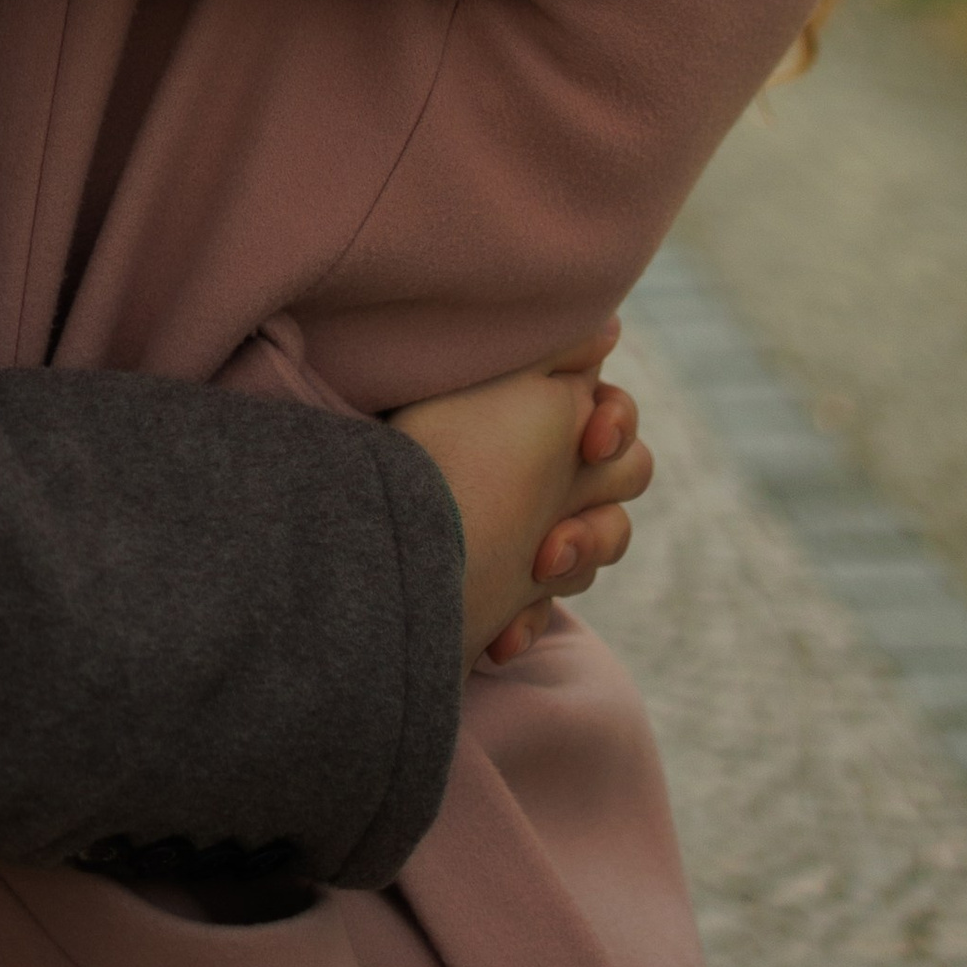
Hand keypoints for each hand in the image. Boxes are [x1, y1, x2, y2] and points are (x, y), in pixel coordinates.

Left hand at [387, 323, 652, 672]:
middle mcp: (548, 473)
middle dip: (600, 522)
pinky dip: (525, 622)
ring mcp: (528, 531)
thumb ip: (552, 350)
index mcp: (548, 419)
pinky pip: (539, 612)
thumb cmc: (425, 433)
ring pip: (592, 556)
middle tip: (553, 539)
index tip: (589, 438)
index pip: (616, 425)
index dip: (617, 425)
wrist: (347, 507)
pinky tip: (500, 638)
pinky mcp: (499, 584)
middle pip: (618, 495)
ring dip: (575, 565)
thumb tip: (606, 328)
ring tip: (534, 571)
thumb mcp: (488, 378)